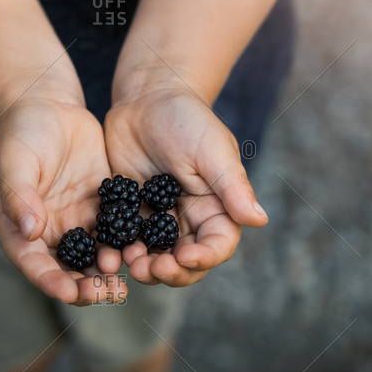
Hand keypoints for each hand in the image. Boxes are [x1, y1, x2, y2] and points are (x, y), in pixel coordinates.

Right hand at [0, 97, 125, 304]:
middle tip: (108, 293)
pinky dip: (127, 243)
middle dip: (87, 285)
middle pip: (68, 269)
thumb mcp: (14, 162)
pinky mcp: (100, 206)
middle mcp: (50, 231)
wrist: (48, 106)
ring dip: (110, 269)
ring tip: (126, 277)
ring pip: (95, 255)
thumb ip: (19, 197)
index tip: (70, 293)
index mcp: (20, 228)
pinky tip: (143, 249)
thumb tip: (29, 231)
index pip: (35, 263)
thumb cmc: (21, 133)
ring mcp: (77, 220)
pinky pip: (116, 230)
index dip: (51, 281)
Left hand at [103, 86, 268, 285]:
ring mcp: (158, 219)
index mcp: (216, 208)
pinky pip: (126, 240)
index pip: (218, 244)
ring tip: (130, 262)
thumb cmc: (187, 119)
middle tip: (152, 269)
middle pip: (186, 261)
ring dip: (145, 266)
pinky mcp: (131, 213)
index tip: (185, 258)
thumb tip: (260, 220)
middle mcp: (189, 219)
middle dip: (172, 272)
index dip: (205, 258)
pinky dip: (120, 250)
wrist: (147, 99)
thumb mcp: (212, 150)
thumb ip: (233, 187)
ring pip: (155, 257)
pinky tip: (111, 250)